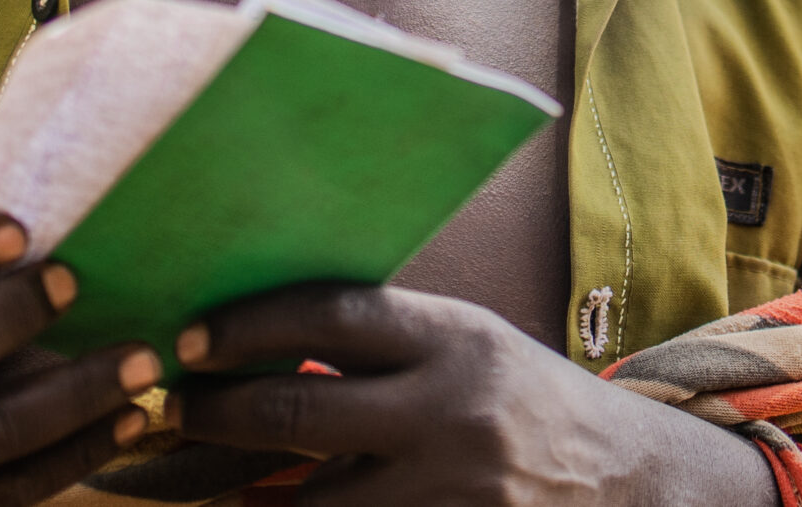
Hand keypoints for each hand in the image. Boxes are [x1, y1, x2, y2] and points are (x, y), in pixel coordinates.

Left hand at [167, 285, 774, 506]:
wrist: (632, 481)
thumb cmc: (523, 400)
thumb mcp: (467, 343)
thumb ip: (382, 341)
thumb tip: (260, 331)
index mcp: (455, 338)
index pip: (329, 314)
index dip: (246, 325)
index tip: (187, 337)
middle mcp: (454, 412)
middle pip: (301, 411)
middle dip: (219, 412)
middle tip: (170, 405)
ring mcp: (457, 491)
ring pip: (315, 500)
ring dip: (258, 491)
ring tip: (214, 472)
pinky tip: (283, 503)